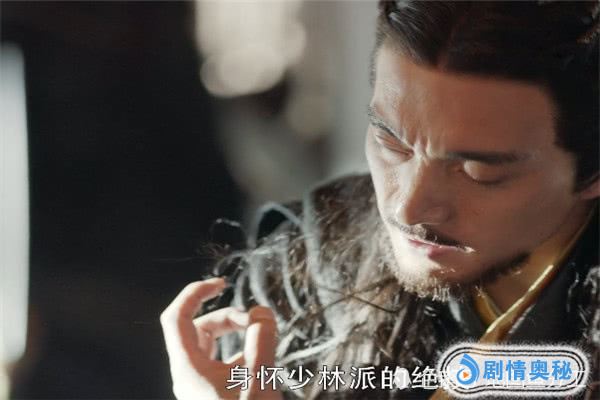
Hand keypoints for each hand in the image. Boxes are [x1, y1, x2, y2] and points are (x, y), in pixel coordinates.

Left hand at [160, 278, 281, 399]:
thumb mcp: (257, 378)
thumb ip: (261, 340)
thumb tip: (263, 312)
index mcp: (189, 368)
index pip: (177, 317)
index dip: (195, 293)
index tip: (221, 284)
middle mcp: (189, 376)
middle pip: (199, 328)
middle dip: (229, 316)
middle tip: (256, 321)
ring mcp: (199, 386)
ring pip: (210, 345)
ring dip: (235, 334)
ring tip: (262, 336)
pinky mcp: (213, 394)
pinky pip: (221, 363)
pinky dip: (240, 353)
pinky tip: (261, 359)